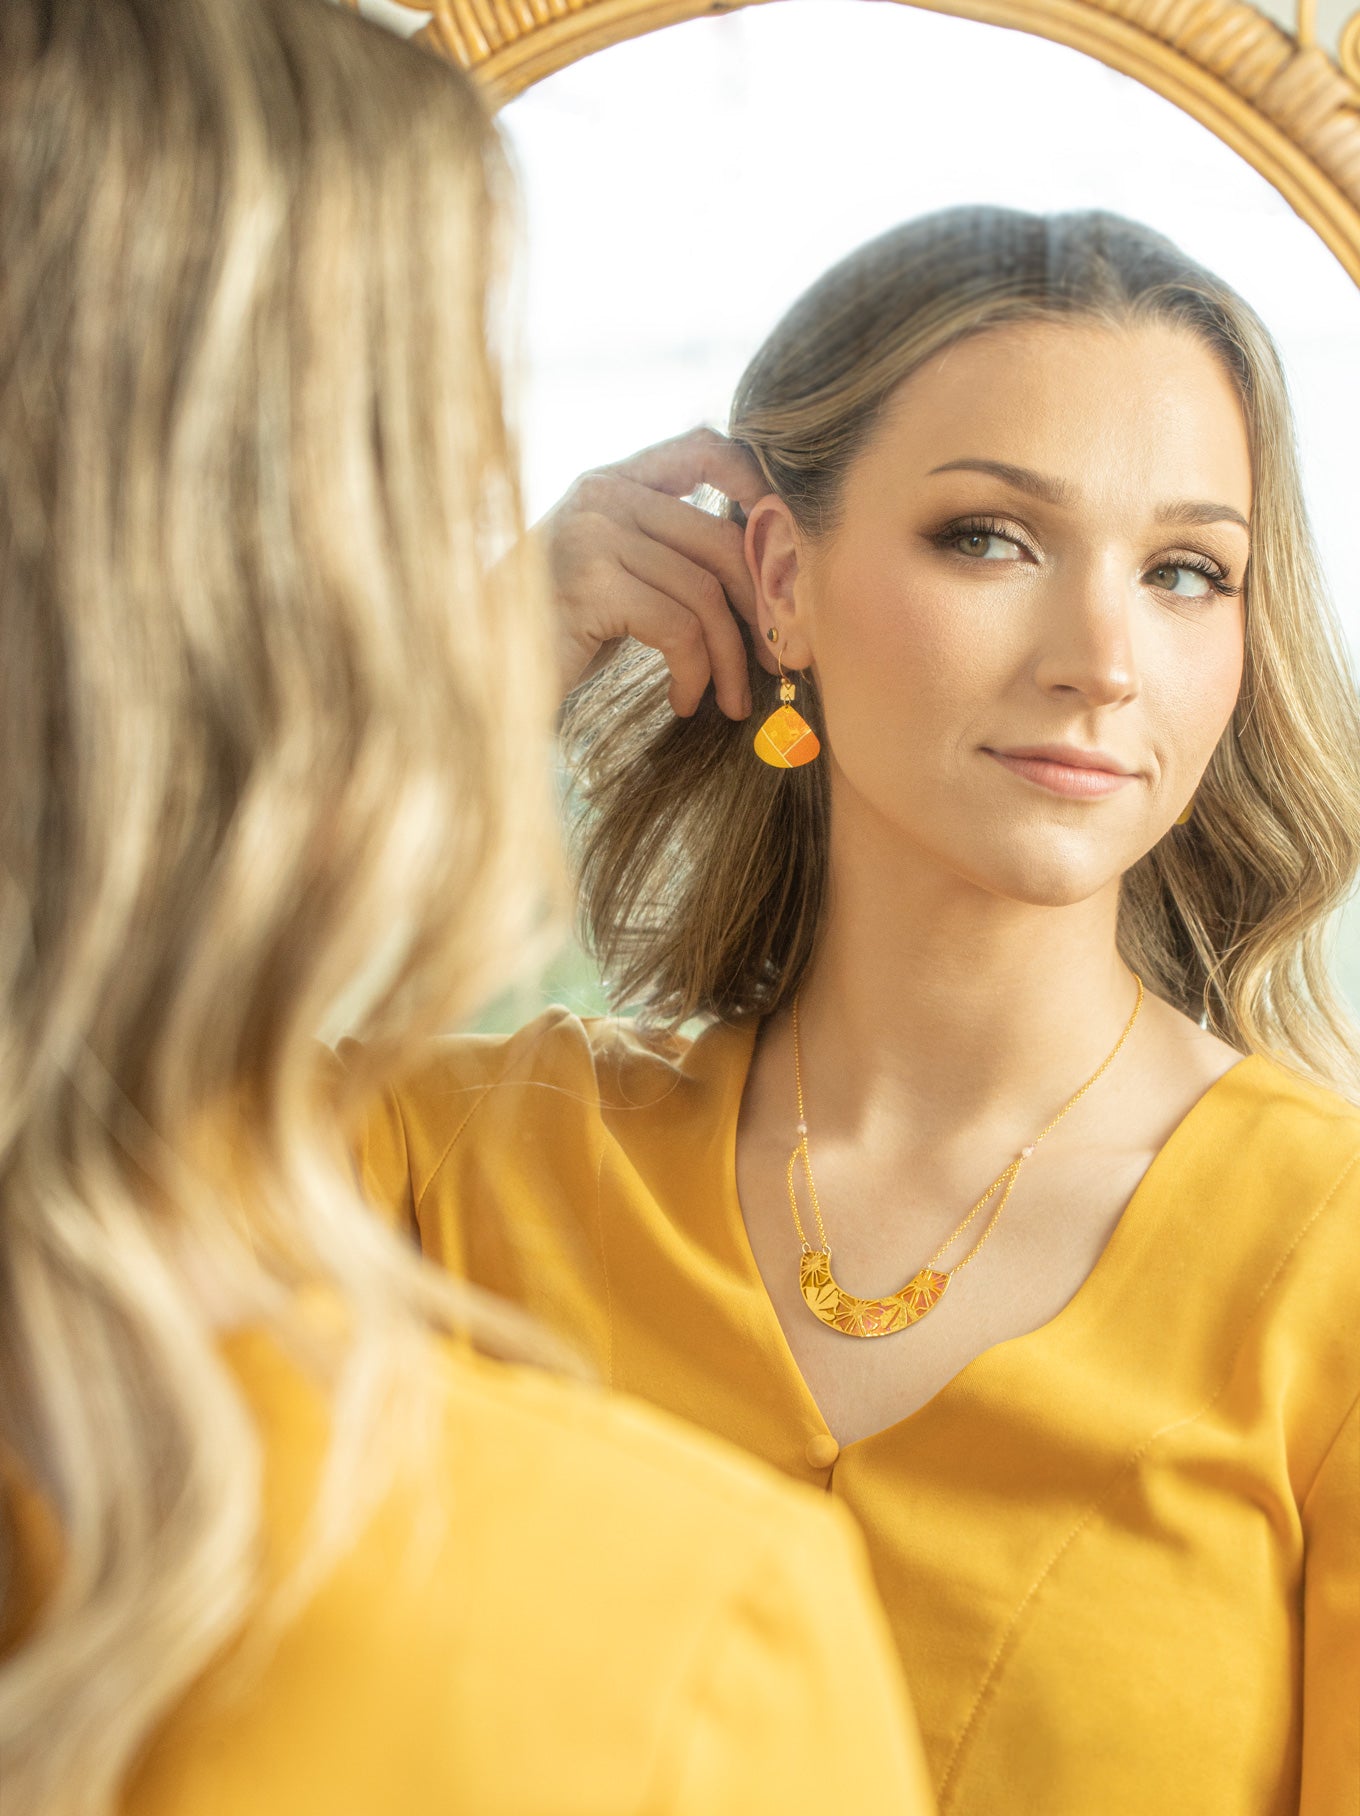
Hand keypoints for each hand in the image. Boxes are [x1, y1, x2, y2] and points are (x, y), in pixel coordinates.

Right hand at [534, 425, 779, 719]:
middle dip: (759, 607)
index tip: (783, 547)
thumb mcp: (612, 581)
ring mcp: (593, 534)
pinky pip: (678, 629)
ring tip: (729, 702)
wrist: (478, 679)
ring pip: (705, 592)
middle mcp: (602, 497)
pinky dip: (694, 674)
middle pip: (720, 539)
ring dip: (728, 659)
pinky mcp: (589, 583)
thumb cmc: (549, 639)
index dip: (755, 483)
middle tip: (773, 660)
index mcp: (610, 484)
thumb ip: (664, 557)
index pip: (702, 448)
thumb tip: (762, 575)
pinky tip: (683, 702)